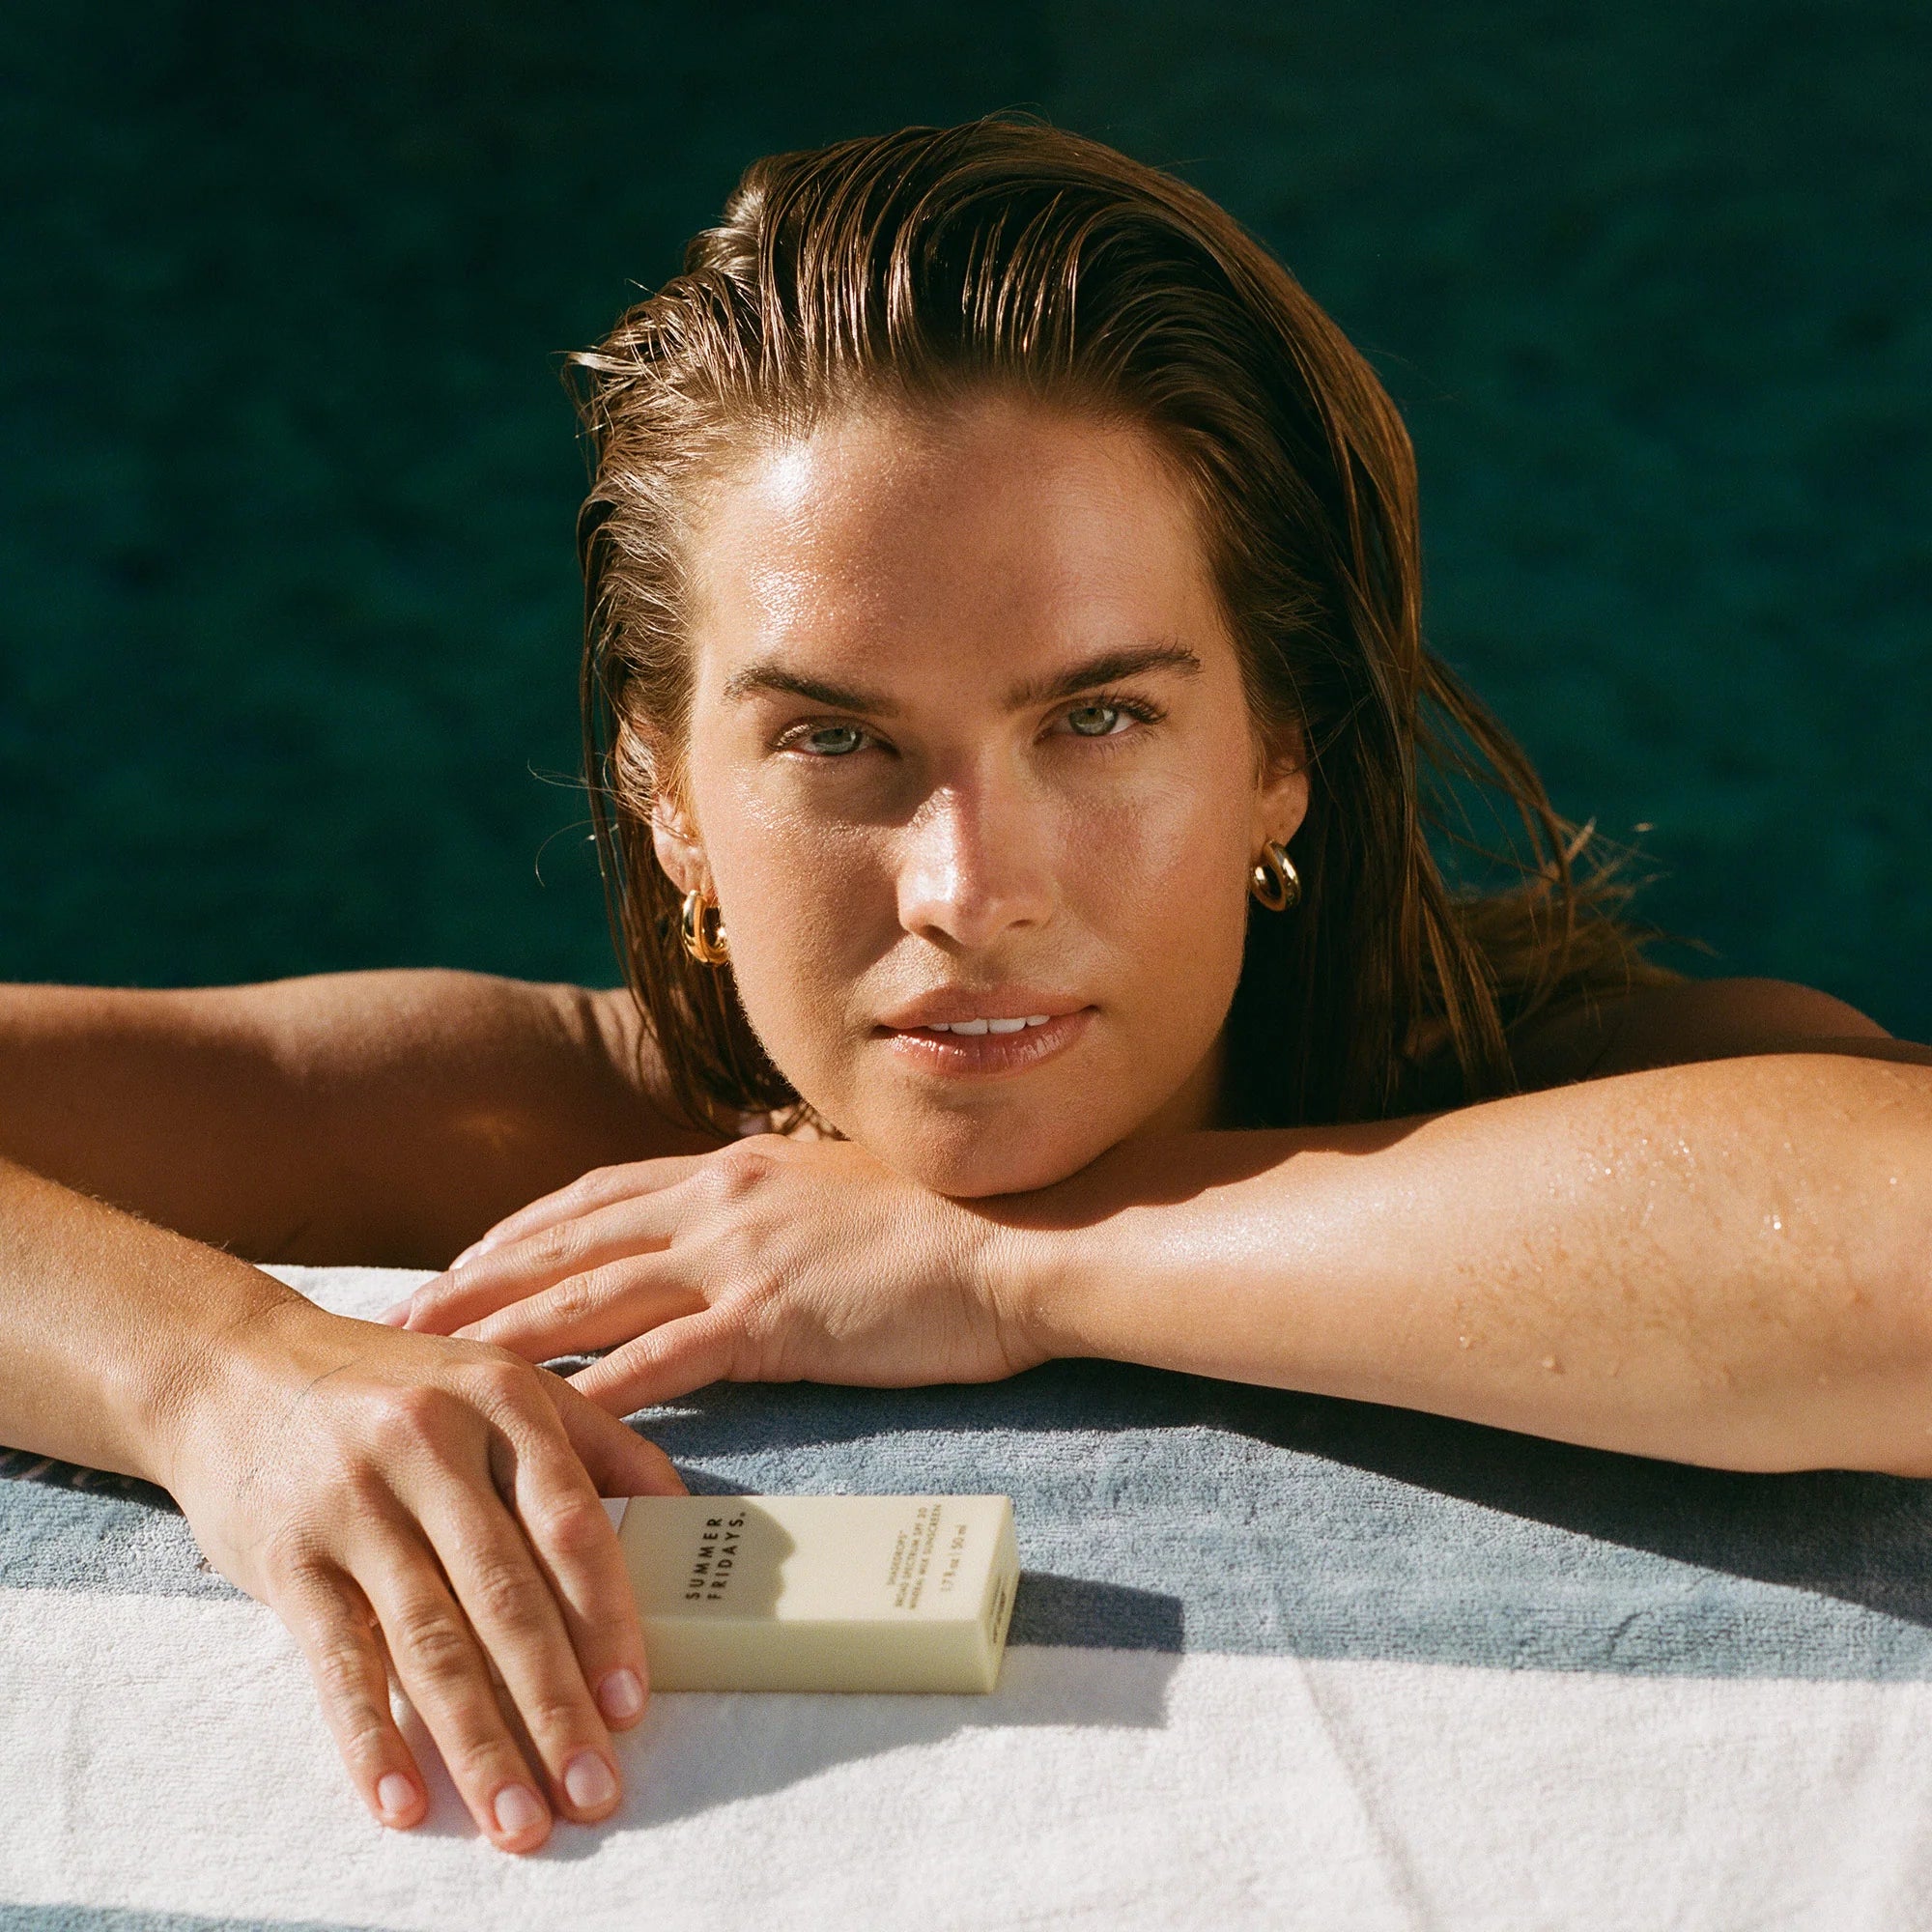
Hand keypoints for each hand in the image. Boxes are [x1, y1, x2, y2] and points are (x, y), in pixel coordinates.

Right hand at [158, 1299, 684, 1852]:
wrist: (237, 1367)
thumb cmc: (400, 1385)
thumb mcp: (501, 1380)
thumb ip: (594, 1442)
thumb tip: (684, 1513)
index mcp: (503, 1401)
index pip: (572, 1525)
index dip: (608, 1620)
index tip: (633, 1704)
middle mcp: (432, 1446)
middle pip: (507, 1597)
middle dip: (556, 1706)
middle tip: (593, 1792)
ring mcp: (354, 1503)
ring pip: (430, 1641)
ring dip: (479, 1743)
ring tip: (519, 1820)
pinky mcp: (287, 1556)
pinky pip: (337, 1661)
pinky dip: (370, 1739)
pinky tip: (404, 1801)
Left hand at [387, 1136, 1043, 1412]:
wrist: (1020, 1239)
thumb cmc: (948, 1224)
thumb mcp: (843, 1193)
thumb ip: (777, 1206)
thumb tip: (743, 1232)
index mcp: (736, 1166)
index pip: (595, 1194)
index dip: (518, 1231)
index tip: (462, 1262)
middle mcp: (721, 1198)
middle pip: (566, 1236)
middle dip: (478, 1278)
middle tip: (402, 1319)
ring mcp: (741, 1254)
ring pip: (587, 1293)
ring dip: (499, 1331)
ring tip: (430, 1368)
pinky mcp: (771, 1318)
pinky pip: (657, 1359)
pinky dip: (589, 1391)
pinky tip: (536, 1424)